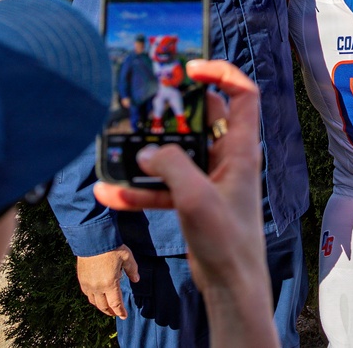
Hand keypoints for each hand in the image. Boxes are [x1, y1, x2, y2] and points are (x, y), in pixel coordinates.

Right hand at [75, 245, 138, 318]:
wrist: (93, 239)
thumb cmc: (111, 248)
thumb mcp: (127, 257)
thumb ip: (132, 270)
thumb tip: (136, 280)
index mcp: (110, 284)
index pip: (116, 304)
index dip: (120, 311)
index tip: (124, 316)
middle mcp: (97, 287)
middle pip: (104, 306)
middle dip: (111, 312)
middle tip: (116, 314)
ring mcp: (88, 284)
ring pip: (94, 302)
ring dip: (101, 307)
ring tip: (107, 307)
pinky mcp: (81, 279)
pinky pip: (87, 294)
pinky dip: (93, 299)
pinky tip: (97, 297)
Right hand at [94, 60, 278, 346]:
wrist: (229, 284)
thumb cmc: (227, 240)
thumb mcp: (196, 198)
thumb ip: (171, 167)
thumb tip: (146, 152)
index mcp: (241, 149)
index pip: (243, 94)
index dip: (222, 73)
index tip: (190, 67)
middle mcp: (227, 158)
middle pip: (202, 118)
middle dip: (171, 110)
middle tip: (143, 101)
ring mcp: (209, 178)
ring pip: (176, 152)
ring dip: (148, 150)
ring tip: (119, 144)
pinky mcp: (192, 199)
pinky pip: (162, 185)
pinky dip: (139, 188)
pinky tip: (109, 192)